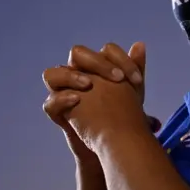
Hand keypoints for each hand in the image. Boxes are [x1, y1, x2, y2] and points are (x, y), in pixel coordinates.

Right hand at [42, 42, 159, 159]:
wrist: (114, 145)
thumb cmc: (121, 114)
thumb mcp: (132, 93)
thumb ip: (134, 69)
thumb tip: (139, 44)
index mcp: (97, 66)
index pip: (106, 51)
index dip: (122, 60)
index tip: (137, 80)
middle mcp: (77, 73)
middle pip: (77, 53)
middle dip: (97, 62)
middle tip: (117, 79)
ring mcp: (64, 92)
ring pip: (52, 74)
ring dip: (70, 76)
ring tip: (88, 84)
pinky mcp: (58, 113)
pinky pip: (50, 103)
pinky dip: (61, 99)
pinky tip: (77, 100)